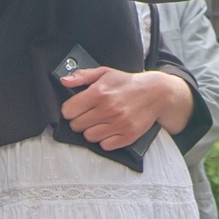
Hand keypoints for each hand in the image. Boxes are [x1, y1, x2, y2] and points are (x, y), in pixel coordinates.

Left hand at [59, 66, 188, 150]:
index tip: (76, 108)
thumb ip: (82, 76)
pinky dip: (105, 139)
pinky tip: (110, 129)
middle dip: (80, 120)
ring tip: (101, 122)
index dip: (70, 110)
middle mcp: (108, 109)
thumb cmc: (127, 83)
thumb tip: (64, 81)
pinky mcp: (128, 135)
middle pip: (77, 125)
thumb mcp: (104, 73)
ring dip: (92, 131)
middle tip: (90, 115)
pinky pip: (105, 145)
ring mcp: (119, 124)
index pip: (68, 110)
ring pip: (89, 137)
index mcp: (99, 92)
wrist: (155, 93)